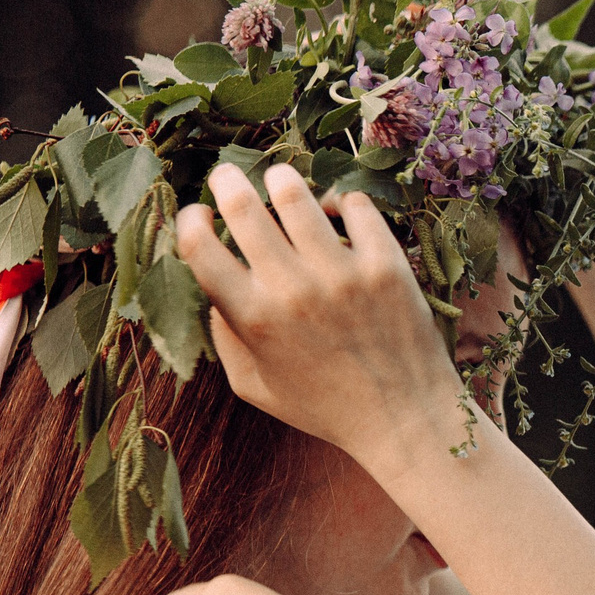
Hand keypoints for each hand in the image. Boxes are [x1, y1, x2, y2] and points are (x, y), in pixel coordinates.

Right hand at [177, 164, 466, 466]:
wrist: (405, 419)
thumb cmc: (327, 407)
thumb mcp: (257, 387)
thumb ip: (226, 338)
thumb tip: (213, 289)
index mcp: (254, 318)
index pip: (199, 246)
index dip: (189, 220)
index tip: (197, 214)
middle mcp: (293, 290)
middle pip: (242, 207)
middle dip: (227, 181)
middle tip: (227, 175)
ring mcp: (342, 273)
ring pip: (296, 195)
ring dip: (281, 179)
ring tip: (279, 179)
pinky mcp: (386, 264)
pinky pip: (356, 206)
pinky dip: (341, 200)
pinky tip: (337, 209)